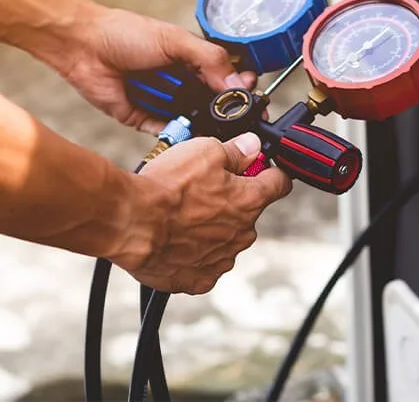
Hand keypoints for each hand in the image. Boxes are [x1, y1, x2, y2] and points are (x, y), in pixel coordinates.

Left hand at [60, 7, 255, 133]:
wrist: (83, 45)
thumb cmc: (126, 33)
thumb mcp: (176, 40)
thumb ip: (210, 59)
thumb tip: (238, 82)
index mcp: (195, 61)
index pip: (228, 79)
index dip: (241, 89)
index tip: (253, 99)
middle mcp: (183, 83)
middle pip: (214, 104)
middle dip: (227, 112)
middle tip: (239, 119)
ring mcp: (165, 102)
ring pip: (194, 121)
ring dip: (205, 125)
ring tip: (215, 128)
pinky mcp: (145, 118)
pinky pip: (168, 132)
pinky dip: (179, 135)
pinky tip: (189, 135)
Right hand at [111, 132, 291, 293]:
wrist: (130, 222)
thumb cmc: (166, 187)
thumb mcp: (205, 151)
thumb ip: (236, 150)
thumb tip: (252, 146)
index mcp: (250, 201)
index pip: (279, 184)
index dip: (270, 173)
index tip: (261, 170)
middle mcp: (243, 233)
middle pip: (248, 213)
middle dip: (231, 202)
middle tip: (201, 192)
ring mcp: (222, 259)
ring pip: (225, 239)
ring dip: (211, 229)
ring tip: (181, 217)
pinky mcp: (199, 280)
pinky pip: (204, 265)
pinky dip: (193, 255)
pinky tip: (175, 242)